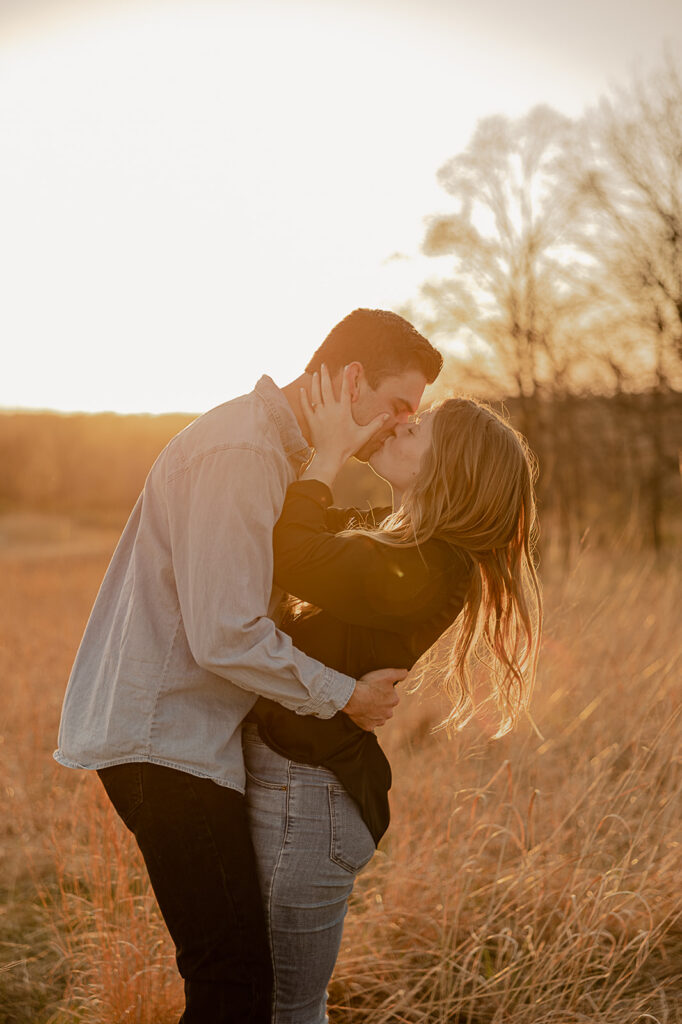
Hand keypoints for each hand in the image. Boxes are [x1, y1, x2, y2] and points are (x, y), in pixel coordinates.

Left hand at [300, 365, 388, 483]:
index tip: (346, 367)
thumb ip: (376, 424)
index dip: (346, 378)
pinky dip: (303, 397)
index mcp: (344, 412)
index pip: (345, 390)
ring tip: (315, 374)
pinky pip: (305, 406)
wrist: (330, 457)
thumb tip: (388, 415)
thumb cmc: (347, 446)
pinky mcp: (311, 421)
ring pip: (315, 395)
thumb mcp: (364, 435)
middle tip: (323, 365)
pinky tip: (302, 390)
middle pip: (326, 388)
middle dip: (325, 375)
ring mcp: (319, 415)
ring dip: (314, 383)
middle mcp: (331, 410)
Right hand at [343, 667, 405, 730]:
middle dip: (380, 703)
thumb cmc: (369, 685)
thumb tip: (406, 673)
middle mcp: (389, 713)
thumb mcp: (387, 674)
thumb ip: (400, 673)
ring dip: (375, 712)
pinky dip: (366, 720)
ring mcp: (378, 721)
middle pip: (386, 708)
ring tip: (366, 704)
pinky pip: (369, 724)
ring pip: (379, 717)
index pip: (392, 696)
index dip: (384, 691)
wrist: (352, 697)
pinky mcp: (369, 727)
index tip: (376, 688)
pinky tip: (362, 713)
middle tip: (370, 696)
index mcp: (394, 701)